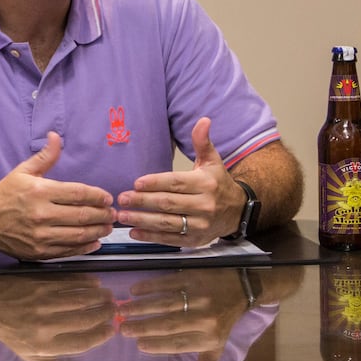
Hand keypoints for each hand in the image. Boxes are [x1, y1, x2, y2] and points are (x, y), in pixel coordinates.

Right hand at [0, 132, 115, 259]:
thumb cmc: (6, 193)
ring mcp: (41, 236)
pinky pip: (68, 251)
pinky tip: (95, 242)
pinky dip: (84, 248)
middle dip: (102, 214)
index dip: (96, 196)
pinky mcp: (39, 252)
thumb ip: (45, 156)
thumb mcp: (24, 171)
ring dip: (97, 231)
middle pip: (81, 215)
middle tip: (113, 213)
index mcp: (40, 192)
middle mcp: (42, 214)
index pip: (77, 193)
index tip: (107, 197)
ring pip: (78, 235)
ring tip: (107, 227)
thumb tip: (55, 135)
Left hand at [0, 274, 117, 360]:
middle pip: (85, 319)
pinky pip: (70, 282)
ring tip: (109, 296)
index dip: (99, 336)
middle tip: (115, 310)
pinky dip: (85, 281)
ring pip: (80, 298)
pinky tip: (95, 281)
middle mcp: (46, 324)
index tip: (111, 331)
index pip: (80, 342)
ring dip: (98, 296)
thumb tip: (77, 360)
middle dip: (104, 314)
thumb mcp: (27, 354)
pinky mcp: (42, 282)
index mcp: (43, 345)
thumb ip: (52, 358)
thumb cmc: (9, 331)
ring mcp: (44, 301)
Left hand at [115, 117, 243, 246]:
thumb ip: (202, 142)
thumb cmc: (218, 183)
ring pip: (167, 223)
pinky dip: (151, 237)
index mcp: (205, 184)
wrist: (238, 212)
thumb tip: (203, 120)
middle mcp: (204, 205)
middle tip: (122, 199)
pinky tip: (134, 232)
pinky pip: (170, 239)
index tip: (136, 183)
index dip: (155, 183)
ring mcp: (200, 225)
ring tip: (122, 216)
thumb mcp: (212, 161)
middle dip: (142, 201)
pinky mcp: (195, 240)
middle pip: (168, 203)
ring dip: (142, 220)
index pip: (176, 183)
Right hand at [115, 269, 249, 360]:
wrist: (240, 287)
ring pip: (165, 304)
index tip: (138, 345)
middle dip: (144, 327)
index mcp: (210, 337)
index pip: (179, 344)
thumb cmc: (224, 320)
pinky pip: (168, 282)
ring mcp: (198, 296)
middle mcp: (204, 318)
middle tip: (123, 329)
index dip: (158, 345)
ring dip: (142, 307)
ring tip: (123, 311)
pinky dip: (150, 286)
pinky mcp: (193, 277)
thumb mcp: (218, 345)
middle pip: (169, 324)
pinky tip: (134, 291)